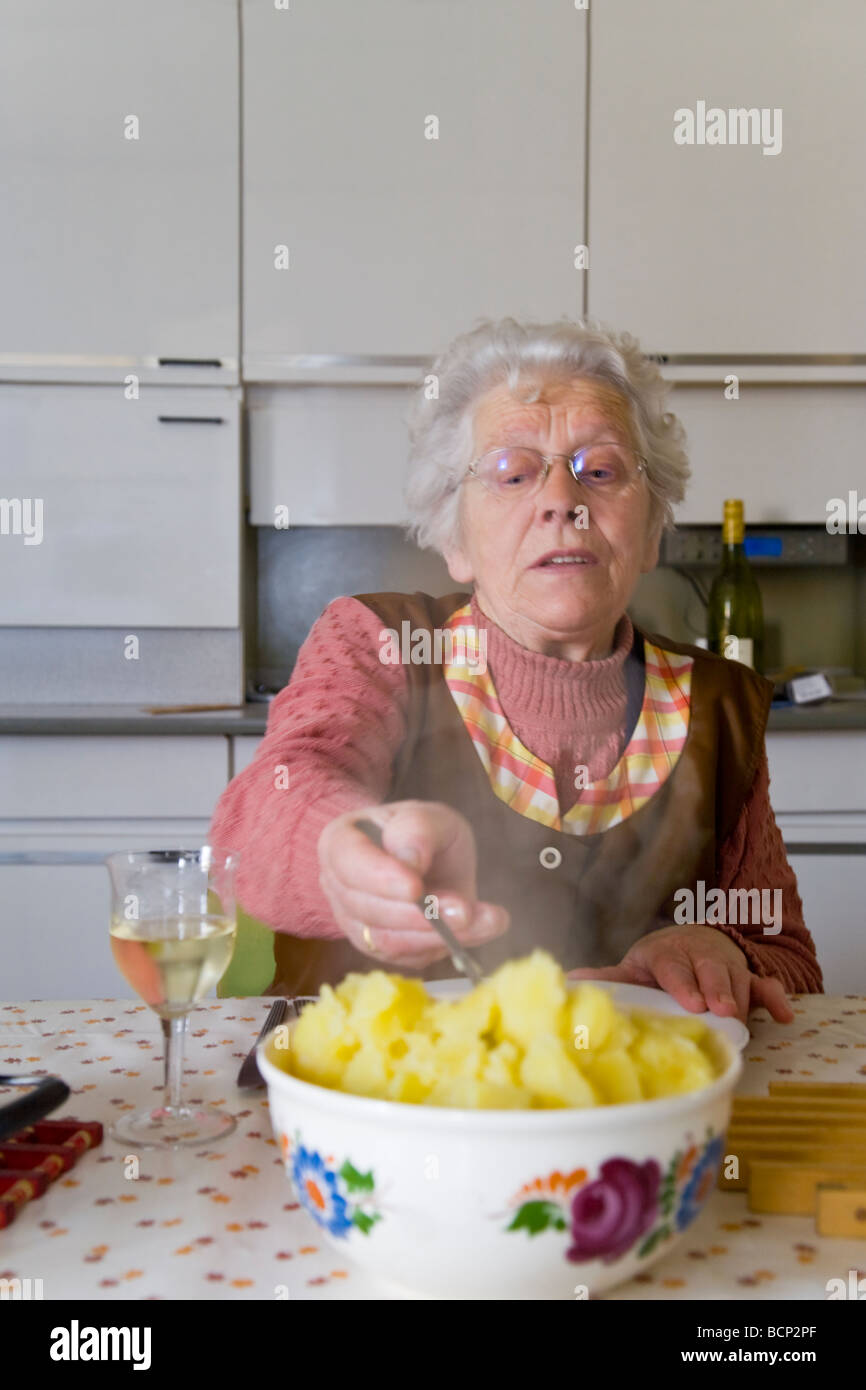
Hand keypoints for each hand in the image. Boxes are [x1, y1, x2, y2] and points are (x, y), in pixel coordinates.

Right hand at [318, 799, 509, 967]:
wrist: (429, 857)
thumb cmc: (422, 832)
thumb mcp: (429, 816)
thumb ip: (417, 829)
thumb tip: (411, 862)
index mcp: (340, 843)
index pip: (348, 862)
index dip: (380, 878)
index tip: (416, 887)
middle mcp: (338, 888)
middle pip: (368, 909)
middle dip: (418, 914)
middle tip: (463, 909)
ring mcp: (355, 923)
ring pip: (387, 941)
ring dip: (436, 935)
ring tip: (480, 920)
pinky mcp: (382, 949)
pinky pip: (408, 956)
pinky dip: (446, 946)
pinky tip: (479, 928)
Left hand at [567, 923, 793, 1025]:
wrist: (693, 941)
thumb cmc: (660, 963)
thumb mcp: (634, 968)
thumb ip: (608, 978)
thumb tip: (567, 982)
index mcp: (667, 955)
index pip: (674, 967)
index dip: (683, 983)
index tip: (691, 1002)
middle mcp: (699, 957)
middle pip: (711, 971)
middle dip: (717, 990)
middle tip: (721, 1011)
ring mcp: (726, 966)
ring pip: (739, 980)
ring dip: (741, 999)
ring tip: (740, 1022)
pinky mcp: (747, 978)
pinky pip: (765, 985)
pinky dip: (776, 997)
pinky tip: (785, 1015)